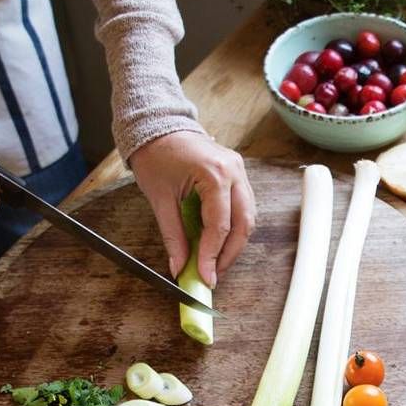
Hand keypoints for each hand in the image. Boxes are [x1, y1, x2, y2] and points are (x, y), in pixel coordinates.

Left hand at [131, 130, 255, 285]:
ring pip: (248, 217)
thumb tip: (180, 266)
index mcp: (213, 174)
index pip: (220, 225)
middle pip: (243, 224)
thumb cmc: (156, 157)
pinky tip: (220, 240)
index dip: (213, 255)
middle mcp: (233, 171)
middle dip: (229, 253)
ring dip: (235, 242)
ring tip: (216, 261)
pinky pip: (244, 206)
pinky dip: (234, 226)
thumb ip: (173, 235)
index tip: (206, 276)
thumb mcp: (160, 199)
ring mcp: (239, 171)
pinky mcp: (238, 174)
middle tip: (214, 273)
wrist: (157, 128)